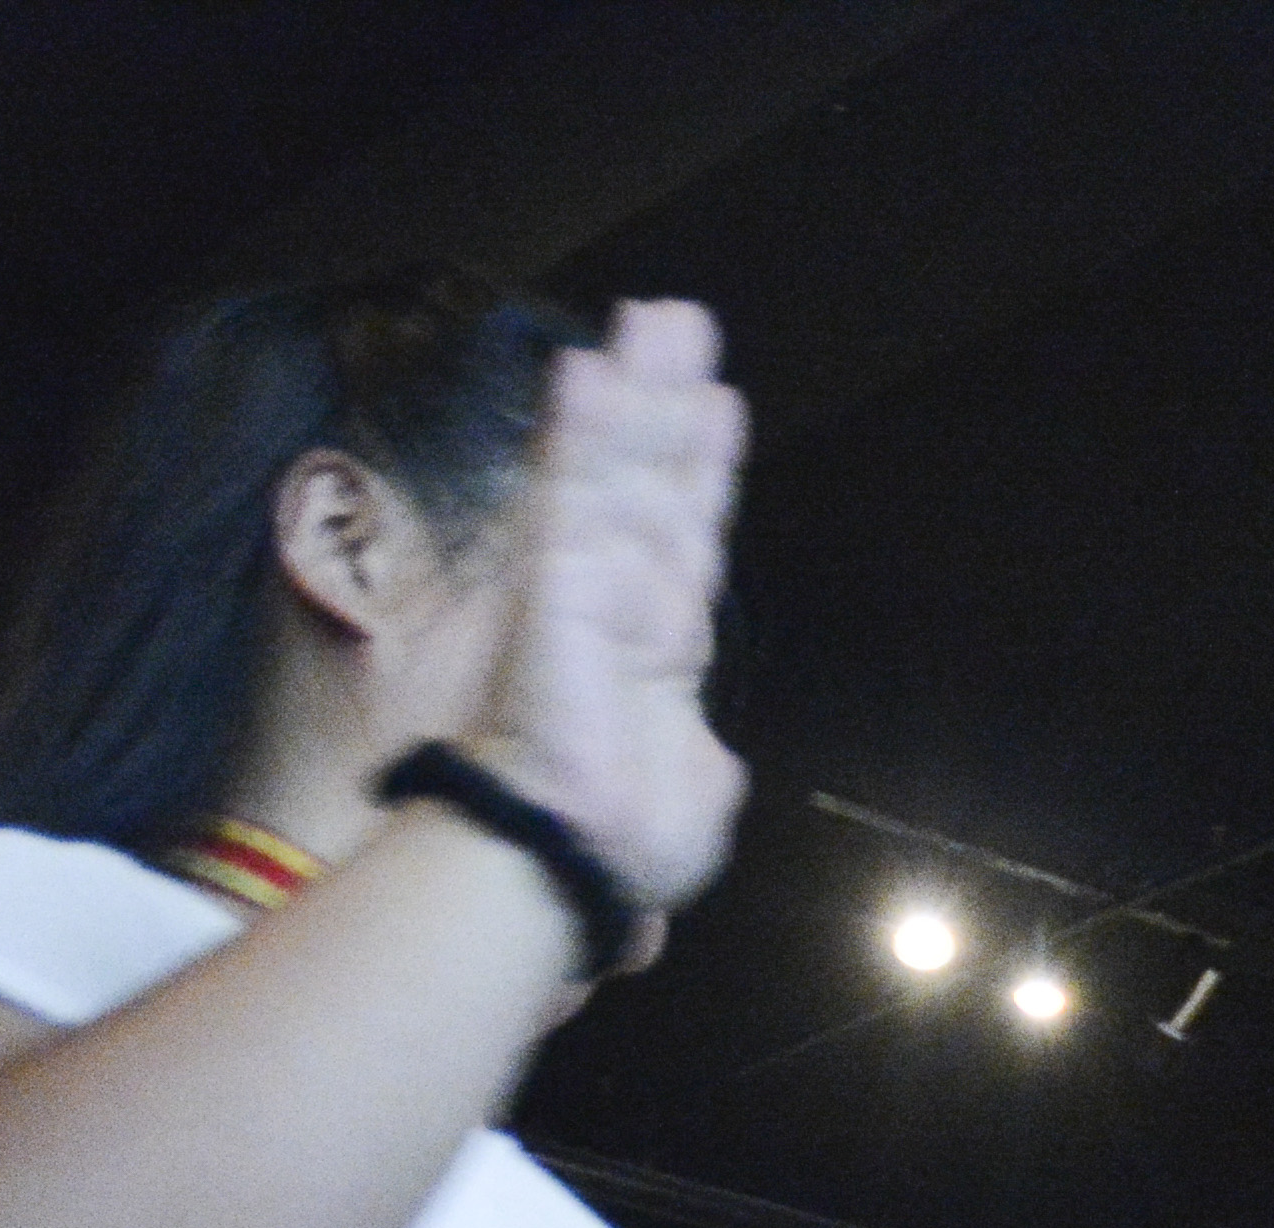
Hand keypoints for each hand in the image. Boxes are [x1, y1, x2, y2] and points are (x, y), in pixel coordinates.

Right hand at [465, 300, 747, 940]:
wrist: (581, 862)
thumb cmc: (628, 837)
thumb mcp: (694, 782)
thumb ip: (697, 747)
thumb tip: (707, 756)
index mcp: (660, 641)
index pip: (685, 532)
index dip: (700, 466)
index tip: (718, 403)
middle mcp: (623, 596)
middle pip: (651, 477)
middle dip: (667, 401)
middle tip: (681, 321)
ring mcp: (586, 583)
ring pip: (616, 469)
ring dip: (635, 392)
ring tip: (656, 320)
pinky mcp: (554, 586)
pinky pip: (570, 498)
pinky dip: (581, 435)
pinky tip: (590, 372)